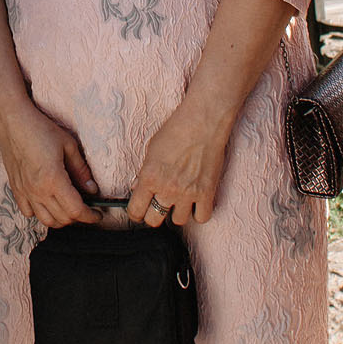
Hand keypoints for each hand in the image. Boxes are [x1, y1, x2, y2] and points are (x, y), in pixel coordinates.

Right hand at [0, 95, 98, 228]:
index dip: (90, 216)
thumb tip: (92, 189)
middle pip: (63, 218)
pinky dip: (41, 214)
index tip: (98, 214)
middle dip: (79, 217)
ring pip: (46, 220)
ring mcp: (25, 192)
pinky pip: (28, 212)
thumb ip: (81, 170)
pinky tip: (48, 203)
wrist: (12, 121)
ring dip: (61, 219)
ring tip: (70, 208)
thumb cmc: (40, 129)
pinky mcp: (16, 189)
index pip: (76, 210)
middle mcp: (38, 190)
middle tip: (88, 208)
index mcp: (53, 180)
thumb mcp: (68, 145)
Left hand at [127, 106, 230, 226]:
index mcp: (150, 177)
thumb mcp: (151, 149)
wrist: (203, 122)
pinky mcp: (207, 193)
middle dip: (154, 215)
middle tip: (158, 207)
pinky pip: (202, 218)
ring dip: (177, 212)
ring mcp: (188, 193)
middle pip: (154, 220)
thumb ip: (144, 172)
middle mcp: (167, 189)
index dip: (135, 213)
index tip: (138, 212)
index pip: (136, 210)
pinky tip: (196, 203)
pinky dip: (198, 213)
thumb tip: (138, 188)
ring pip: (178, 221)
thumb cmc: (176, 130)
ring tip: (179, 201)